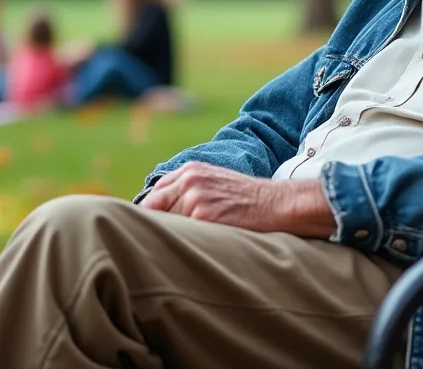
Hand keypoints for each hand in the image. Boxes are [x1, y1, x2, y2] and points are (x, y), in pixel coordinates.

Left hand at [141, 162, 336, 237]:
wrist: (276, 203)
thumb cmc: (247, 198)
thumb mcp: (214, 182)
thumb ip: (187, 190)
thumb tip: (157, 212)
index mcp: (189, 171)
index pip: (154, 195)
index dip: (149, 215)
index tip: (146, 231)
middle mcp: (189, 181)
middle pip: (154, 210)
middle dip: (155, 227)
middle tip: (154, 246)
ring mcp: (195, 198)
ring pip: (166, 224)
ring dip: (169, 238)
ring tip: (177, 251)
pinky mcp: (203, 216)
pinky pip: (181, 235)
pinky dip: (182, 244)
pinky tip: (190, 252)